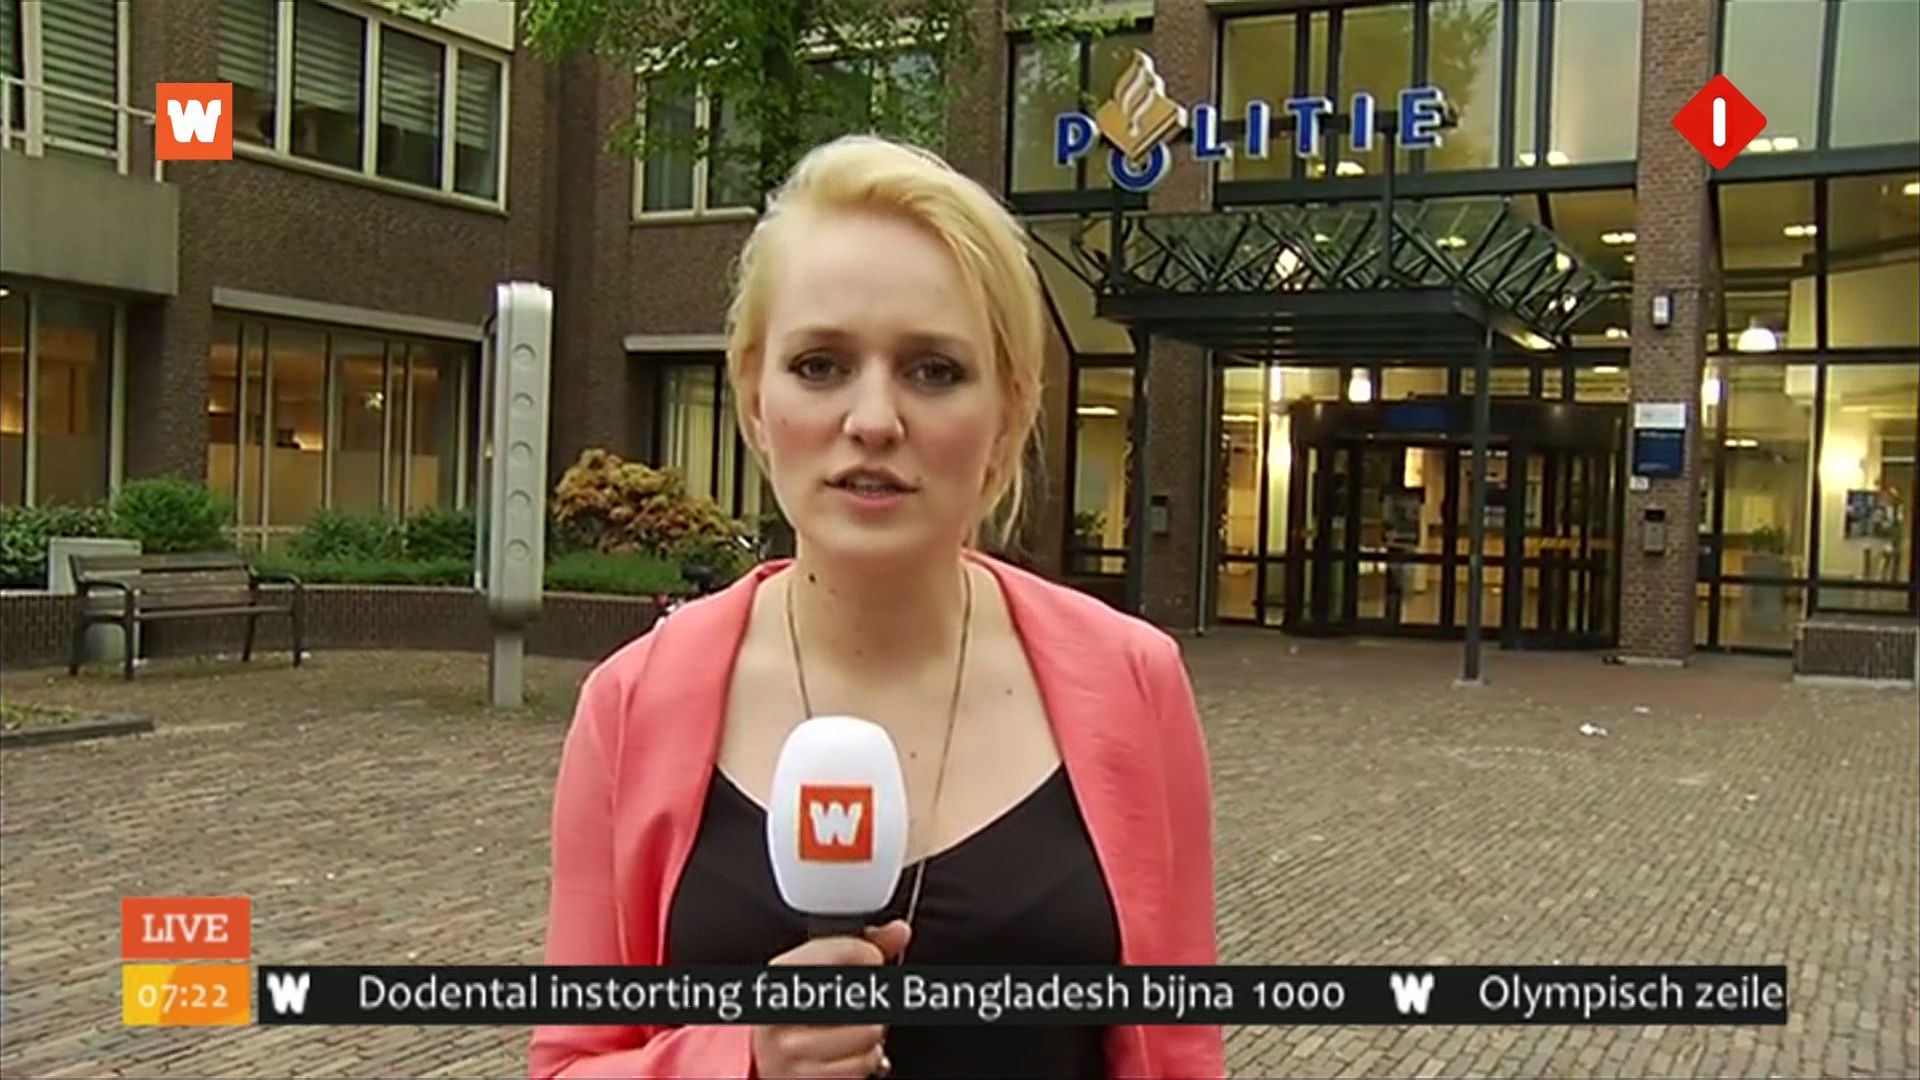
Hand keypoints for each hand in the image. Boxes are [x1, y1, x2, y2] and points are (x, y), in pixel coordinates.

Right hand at [750, 921, 910, 1078]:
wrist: (764, 1060)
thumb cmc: (795, 1013)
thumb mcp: (815, 971)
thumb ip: (860, 947)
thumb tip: (899, 931)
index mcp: (781, 975)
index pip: (845, 951)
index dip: (869, 954)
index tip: (870, 959)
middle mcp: (782, 1013)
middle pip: (864, 994)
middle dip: (870, 998)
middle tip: (857, 1001)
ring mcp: (794, 1050)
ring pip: (871, 1031)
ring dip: (871, 1031)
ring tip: (851, 1028)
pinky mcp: (811, 1077)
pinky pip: (867, 1063)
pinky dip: (867, 1057)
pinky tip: (847, 1051)